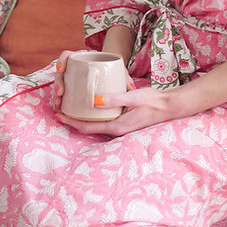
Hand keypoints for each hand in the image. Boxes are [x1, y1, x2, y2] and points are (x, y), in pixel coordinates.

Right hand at [52, 50, 135, 112]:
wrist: (115, 77)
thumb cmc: (117, 73)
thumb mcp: (121, 73)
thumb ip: (125, 78)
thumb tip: (130, 88)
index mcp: (85, 59)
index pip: (68, 55)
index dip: (62, 60)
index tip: (61, 69)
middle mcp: (76, 68)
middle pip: (61, 71)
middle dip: (58, 82)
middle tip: (61, 92)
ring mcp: (73, 78)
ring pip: (60, 83)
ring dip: (57, 92)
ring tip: (58, 102)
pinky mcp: (73, 89)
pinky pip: (63, 93)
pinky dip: (60, 100)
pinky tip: (59, 107)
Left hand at [53, 86, 173, 136]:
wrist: (169, 106)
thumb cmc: (153, 101)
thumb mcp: (133, 97)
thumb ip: (115, 98)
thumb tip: (94, 100)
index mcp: (116, 126)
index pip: (87, 127)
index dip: (71, 121)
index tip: (57, 114)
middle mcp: (116, 129)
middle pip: (88, 127)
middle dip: (73, 120)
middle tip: (59, 109)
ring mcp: (120, 126)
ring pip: (95, 124)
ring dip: (82, 118)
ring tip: (69, 107)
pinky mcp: (123, 121)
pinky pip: (103, 120)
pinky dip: (92, 115)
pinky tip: (89, 105)